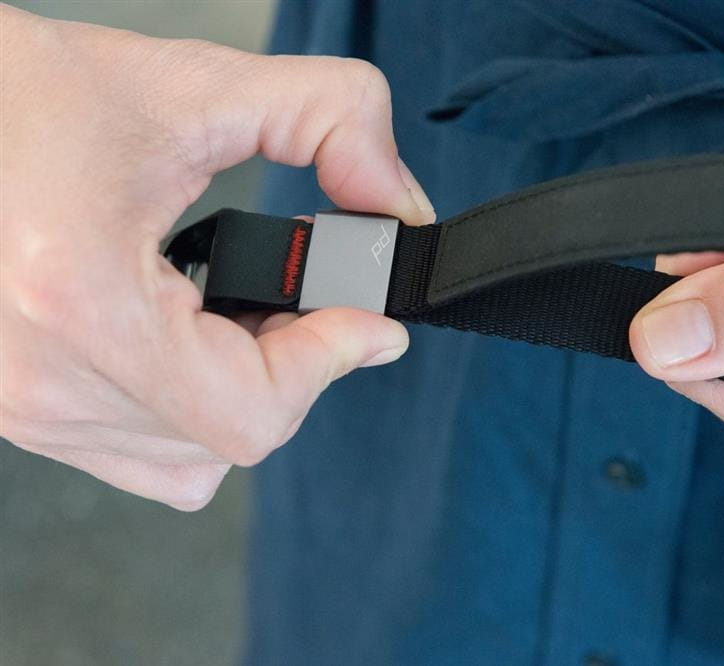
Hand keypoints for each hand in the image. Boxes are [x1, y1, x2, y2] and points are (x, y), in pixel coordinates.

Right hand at [0, 6, 434, 509]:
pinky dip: (197, 406)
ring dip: (250, 384)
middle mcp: (40, 377)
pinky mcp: (19, 407)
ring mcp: (21, 405)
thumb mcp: (197, 83)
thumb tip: (398, 204)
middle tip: (312, 294)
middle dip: (299, 361)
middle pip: (235, 434)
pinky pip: (145, 453)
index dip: (334, 360)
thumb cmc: (26, 94)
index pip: (253, 411)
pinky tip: (199, 336)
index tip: (370, 316)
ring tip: (252, 307)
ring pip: (194, 457)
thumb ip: (330, 120)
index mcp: (80, 300)